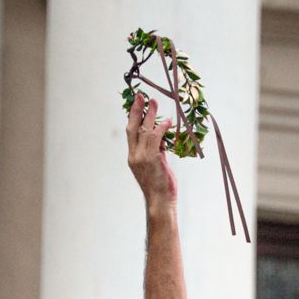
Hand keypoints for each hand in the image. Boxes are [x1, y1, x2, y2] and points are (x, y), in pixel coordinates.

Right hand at [126, 93, 176, 207]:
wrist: (160, 202)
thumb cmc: (160, 186)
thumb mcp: (156, 165)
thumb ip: (156, 151)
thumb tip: (161, 138)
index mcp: (133, 157)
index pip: (130, 133)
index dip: (132, 117)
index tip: (136, 104)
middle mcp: (134, 155)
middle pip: (132, 127)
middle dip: (136, 110)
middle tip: (141, 96)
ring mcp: (141, 157)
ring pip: (144, 130)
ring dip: (150, 115)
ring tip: (154, 102)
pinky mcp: (151, 158)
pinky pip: (155, 137)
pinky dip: (161, 128)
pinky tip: (167, 122)